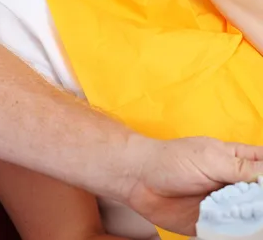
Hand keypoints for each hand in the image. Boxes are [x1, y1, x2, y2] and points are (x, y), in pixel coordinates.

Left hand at [127, 135, 262, 234]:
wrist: (140, 180)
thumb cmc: (172, 160)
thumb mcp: (211, 159)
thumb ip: (243, 168)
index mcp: (238, 159)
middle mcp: (235, 183)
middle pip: (261, 196)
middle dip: (260, 204)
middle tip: (252, 206)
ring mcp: (226, 206)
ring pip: (252, 218)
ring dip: (253, 221)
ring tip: (245, 218)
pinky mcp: (214, 225)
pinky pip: (234, 233)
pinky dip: (239, 234)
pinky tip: (238, 231)